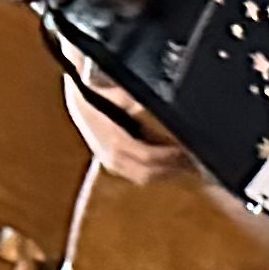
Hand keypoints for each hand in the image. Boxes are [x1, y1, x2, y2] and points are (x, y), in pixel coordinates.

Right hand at [68, 82, 195, 185]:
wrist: (76, 99)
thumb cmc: (95, 92)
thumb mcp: (113, 91)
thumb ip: (130, 98)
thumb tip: (149, 104)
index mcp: (113, 139)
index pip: (146, 156)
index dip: (167, 156)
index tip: (183, 148)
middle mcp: (111, 156)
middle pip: (147, 173)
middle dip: (171, 168)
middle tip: (192, 160)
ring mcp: (111, 163)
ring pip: (143, 178)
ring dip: (165, 173)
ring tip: (184, 165)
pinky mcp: (113, 165)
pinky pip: (137, 176)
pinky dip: (155, 173)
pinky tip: (168, 166)